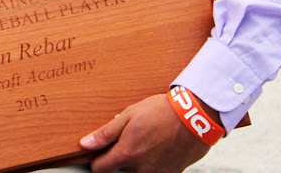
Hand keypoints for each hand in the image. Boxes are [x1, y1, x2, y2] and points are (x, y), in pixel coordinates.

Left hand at [79, 92, 211, 172]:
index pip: (100, 169)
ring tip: (146, 141)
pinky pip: (154, 172)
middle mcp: (141, 169)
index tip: (101, 151)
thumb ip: (105, 134)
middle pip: (119, 170)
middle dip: (120, 157)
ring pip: (137, 172)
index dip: (97, 159)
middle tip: (129, 139)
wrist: (195, 117)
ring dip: (136, 161)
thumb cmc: (162, 113)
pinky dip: (152, 163)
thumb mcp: (128, 116)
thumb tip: (85, 144)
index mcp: (127, 154)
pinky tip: (157, 148)